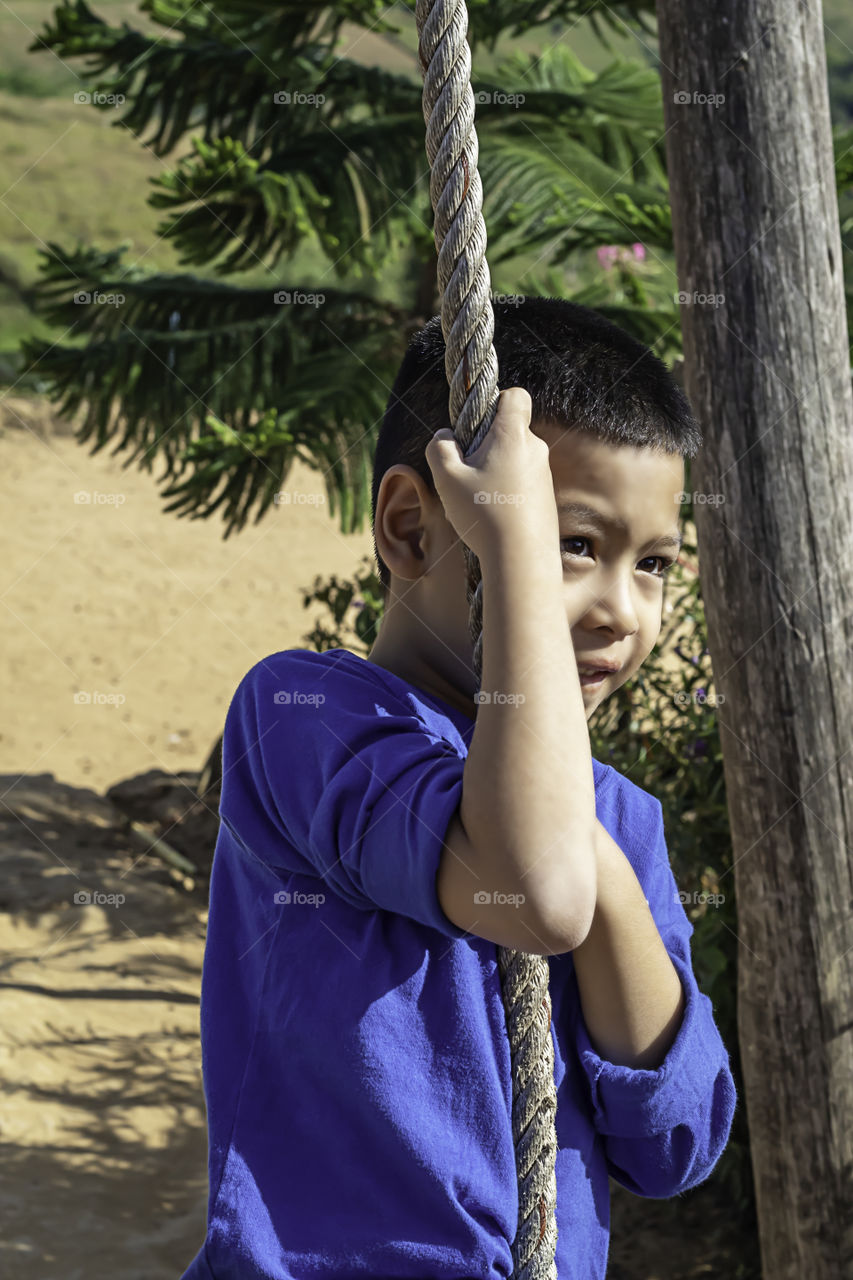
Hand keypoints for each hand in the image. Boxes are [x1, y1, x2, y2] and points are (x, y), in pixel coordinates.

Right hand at [424, 387, 559, 564]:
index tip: (477, 424)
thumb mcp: (446, 479)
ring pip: (515, 459)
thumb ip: (439, 448)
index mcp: (513, 435)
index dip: (495, 401)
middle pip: (510, 430)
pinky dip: (507, 492)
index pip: (515, 395)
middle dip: (487, 444)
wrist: (522, 559)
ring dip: (496, 471)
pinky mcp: (546, 498)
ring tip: (479, 500)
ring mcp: (544, 474)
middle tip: (468, 472)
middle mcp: (535, 449)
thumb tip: (444, 436)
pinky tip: (494, 517)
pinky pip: (523, 483)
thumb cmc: (483, 514)